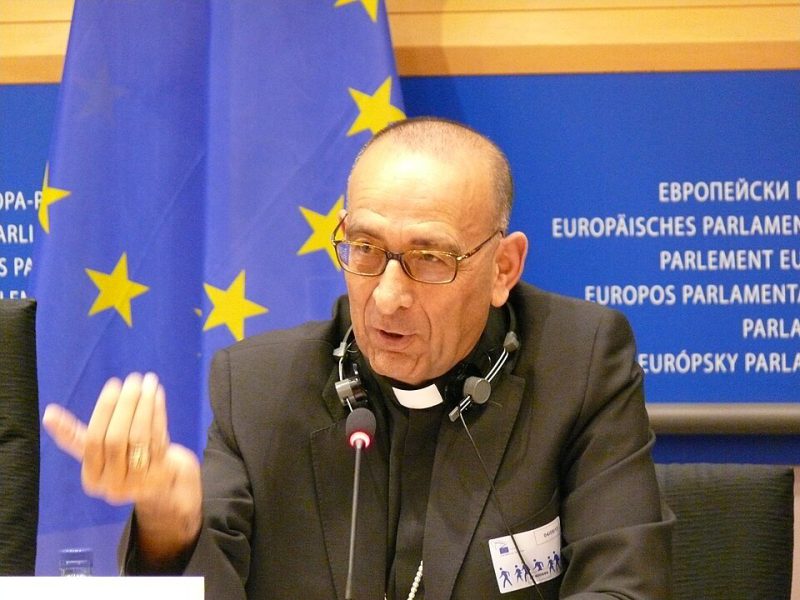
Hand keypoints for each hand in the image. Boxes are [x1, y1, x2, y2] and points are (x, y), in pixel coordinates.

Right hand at [42, 372, 201, 560]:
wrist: (159, 484)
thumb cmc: (122, 460)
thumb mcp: (98, 452)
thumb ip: (74, 435)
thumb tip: (48, 414)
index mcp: (92, 479)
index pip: (93, 441)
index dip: (103, 411)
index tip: (113, 384)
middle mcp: (113, 485)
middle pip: (116, 438)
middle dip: (125, 405)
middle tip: (133, 379)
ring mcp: (139, 481)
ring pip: (140, 437)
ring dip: (144, 405)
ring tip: (147, 381)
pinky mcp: (162, 474)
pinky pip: (158, 439)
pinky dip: (158, 414)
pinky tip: (157, 395)